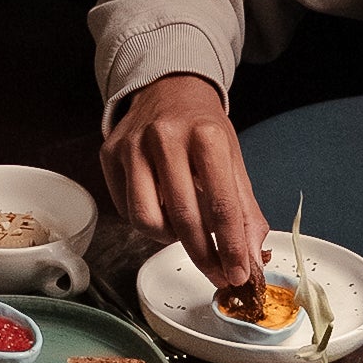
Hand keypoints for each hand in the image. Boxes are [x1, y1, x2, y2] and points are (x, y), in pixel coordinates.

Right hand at [102, 72, 266, 290]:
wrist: (168, 88)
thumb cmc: (203, 128)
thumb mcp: (233, 159)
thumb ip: (245, 209)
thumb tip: (252, 257)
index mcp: (207, 135)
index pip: (222, 205)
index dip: (231, 247)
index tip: (238, 274)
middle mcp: (166, 136)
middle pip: (183, 218)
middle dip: (203, 255)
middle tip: (217, 273)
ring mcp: (133, 145)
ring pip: (146, 219)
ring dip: (169, 238)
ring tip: (184, 231)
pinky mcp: (110, 153)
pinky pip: (126, 209)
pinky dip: (148, 221)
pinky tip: (162, 209)